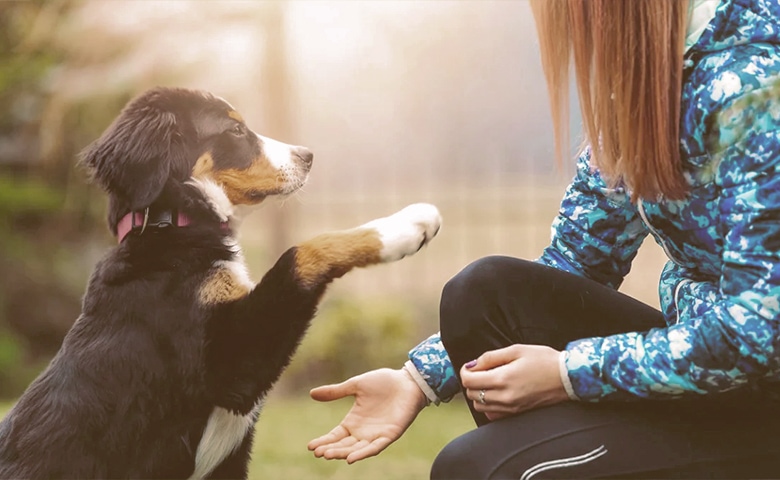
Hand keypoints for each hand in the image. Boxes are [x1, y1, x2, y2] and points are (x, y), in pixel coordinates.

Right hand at [308, 368, 427, 462]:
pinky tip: (351, 458)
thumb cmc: (383, 382)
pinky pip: (375, 447)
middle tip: (318, 452)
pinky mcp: (389, 435)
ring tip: (328, 455)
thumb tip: (312, 393)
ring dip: (343, 453)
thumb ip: (336, 392)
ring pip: (356, 449)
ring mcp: (376, 435)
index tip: (310, 446)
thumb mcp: (355, 385)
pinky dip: (363, 453)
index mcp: (354, 421)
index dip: (324, 441)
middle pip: (343, 445)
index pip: (335, 435)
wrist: (407, 381)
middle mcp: (363, 431)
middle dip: (330, 449)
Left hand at [460, 344, 568, 421]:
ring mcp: (510, 408)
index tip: (471, 366)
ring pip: (479, 406)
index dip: (465, 371)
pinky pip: (492, 415)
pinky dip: (489, 406)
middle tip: (481, 371)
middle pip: (472, 394)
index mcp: (502, 379)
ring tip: (490, 382)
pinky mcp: (516, 413)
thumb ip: (491, 357)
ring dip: (479, 394)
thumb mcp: (516, 350)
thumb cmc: (544, 360)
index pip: (469, 381)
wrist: (567, 378)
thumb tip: (472, 365)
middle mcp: (504, 397)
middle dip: (471, 382)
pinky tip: (497, 394)